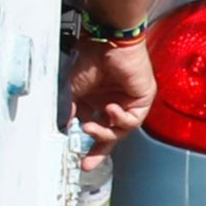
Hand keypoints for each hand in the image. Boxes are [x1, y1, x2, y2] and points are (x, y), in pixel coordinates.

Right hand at [68, 35, 155, 164]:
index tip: (81, 162)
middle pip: (111, 135)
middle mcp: (114, 103)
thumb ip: (70, 109)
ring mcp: (129, 102)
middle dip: (99, 148)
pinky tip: (110, 109)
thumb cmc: (89, 60)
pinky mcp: (142, 100)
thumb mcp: (73, 89)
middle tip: (87, 159)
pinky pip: (133, 119)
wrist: (107, 44)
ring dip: (105, 132)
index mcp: (97, 101)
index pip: (95, 128)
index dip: (89, 146)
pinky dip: (120, 118)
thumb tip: (64, 127)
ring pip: (121, 130)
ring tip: (91, 128)